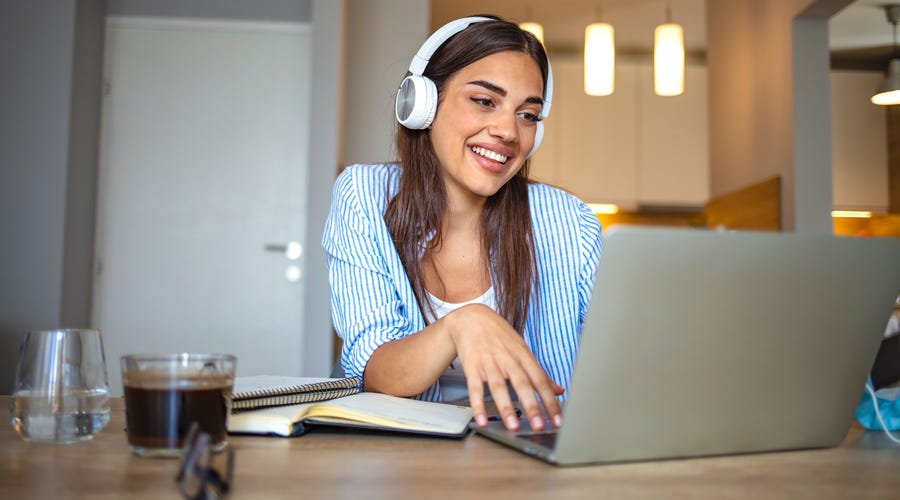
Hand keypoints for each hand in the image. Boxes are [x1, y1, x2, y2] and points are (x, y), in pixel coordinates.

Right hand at [443, 304, 563, 431]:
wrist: (471, 317)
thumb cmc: (499, 336)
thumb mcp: (522, 350)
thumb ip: (539, 372)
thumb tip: (559, 390)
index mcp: (523, 355)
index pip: (540, 380)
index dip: (550, 401)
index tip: (557, 420)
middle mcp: (508, 358)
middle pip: (522, 384)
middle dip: (531, 406)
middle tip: (539, 426)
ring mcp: (489, 362)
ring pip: (499, 386)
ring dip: (506, 407)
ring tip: (513, 427)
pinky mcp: (471, 366)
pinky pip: (475, 388)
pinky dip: (478, 405)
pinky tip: (482, 420)